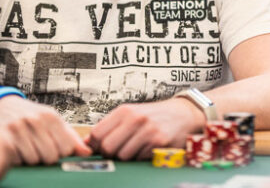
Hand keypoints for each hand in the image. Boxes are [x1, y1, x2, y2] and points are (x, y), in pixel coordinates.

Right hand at [0, 94, 89, 164]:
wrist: (2, 105)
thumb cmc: (32, 115)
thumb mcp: (52, 120)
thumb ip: (70, 137)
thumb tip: (88, 152)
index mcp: (50, 116)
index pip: (66, 148)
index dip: (61, 152)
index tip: (54, 145)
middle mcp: (35, 120)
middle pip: (50, 157)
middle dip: (46, 156)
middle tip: (39, 146)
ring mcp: (17, 127)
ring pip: (33, 160)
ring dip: (30, 157)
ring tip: (26, 145)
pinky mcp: (2, 136)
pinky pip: (16, 160)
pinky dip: (17, 158)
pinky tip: (16, 147)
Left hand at [88, 97, 204, 160]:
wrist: (183, 114)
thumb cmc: (152, 115)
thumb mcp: (130, 114)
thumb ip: (109, 127)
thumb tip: (86, 143)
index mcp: (124, 111)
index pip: (96, 133)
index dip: (96, 145)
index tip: (102, 147)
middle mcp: (134, 118)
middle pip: (107, 147)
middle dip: (109, 153)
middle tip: (117, 151)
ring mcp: (147, 130)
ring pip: (122, 156)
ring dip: (126, 156)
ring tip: (135, 148)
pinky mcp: (159, 142)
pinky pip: (139, 158)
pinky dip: (141, 157)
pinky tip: (147, 148)